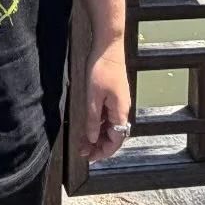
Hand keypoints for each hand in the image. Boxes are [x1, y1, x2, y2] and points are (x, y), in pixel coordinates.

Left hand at [80, 41, 131, 163]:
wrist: (108, 47)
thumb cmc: (102, 70)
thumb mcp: (93, 96)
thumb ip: (92, 119)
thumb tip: (92, 139)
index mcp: (120, 112)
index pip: (116, 141)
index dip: (104, 152)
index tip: (90, 158)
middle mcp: (122, 110)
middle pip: (113, 135)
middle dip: (99, 146)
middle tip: (83, 152)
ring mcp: (118, 102)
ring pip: (109, 126)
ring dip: (97, 135)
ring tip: (82, 142)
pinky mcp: (113, 95)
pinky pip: (107, 116)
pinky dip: (98, 124)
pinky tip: (88, 125)